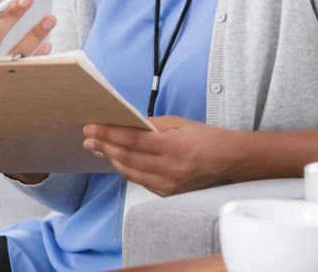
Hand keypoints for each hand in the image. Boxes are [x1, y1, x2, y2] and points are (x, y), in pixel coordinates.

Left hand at [82, 116, 238, 196]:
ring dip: (111, 159)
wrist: (230, 161)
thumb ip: (153, 124)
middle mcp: (170, 169)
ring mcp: (168, 185)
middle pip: (126, 157)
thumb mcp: (181, 123)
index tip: (91, 128)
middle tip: (88, 138)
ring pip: (129, 172)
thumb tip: (126, 124)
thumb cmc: (206, 138)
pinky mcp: (167, 194)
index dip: (108, 133)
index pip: (132, 139)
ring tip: (98, 148)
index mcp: (174, 146)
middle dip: (104, 146)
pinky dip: (126, 169)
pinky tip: (118, 160)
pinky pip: (140, 181)